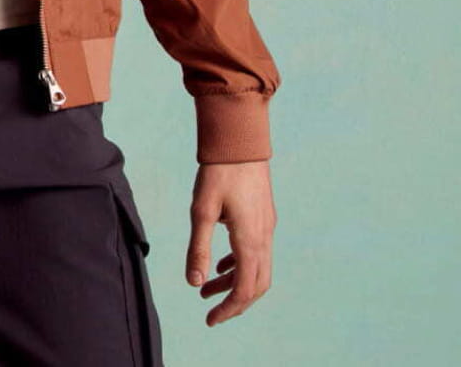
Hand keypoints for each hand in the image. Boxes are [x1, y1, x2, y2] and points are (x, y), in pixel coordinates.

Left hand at [185, 159, 275, 326]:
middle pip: (256, 285)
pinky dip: (240, 264)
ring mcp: (266, 227)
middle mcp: (263, 237)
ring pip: (257, 268)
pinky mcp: (263, 216)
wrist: (240, 140)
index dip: (228, 309)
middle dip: (234, 302)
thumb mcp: (201, 210)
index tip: (210, 319)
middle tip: (211, 311)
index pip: (244, 289)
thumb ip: (199, 248)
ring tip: (207, 289)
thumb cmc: (218, 172)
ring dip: (234, 282)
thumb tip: (194, 283)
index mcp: (249, 240)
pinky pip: (257, 252)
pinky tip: (221, 264)